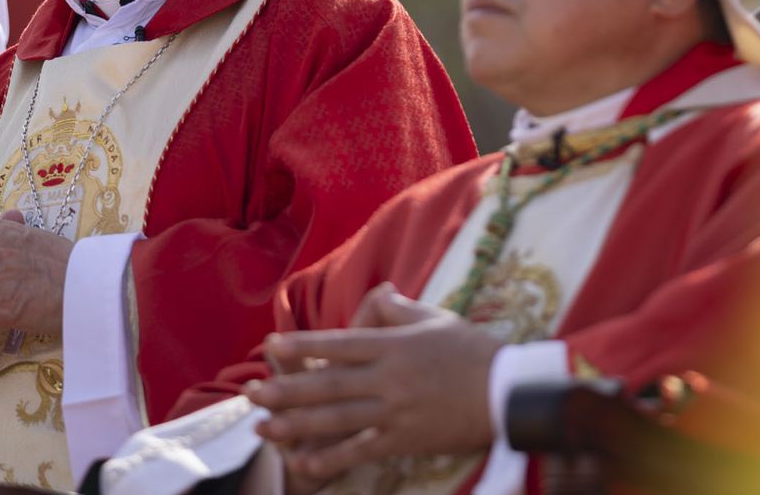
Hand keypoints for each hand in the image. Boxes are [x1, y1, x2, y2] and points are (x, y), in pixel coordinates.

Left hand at [246, 284, 503, 485]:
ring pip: (336, 420)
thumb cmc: (473, 350)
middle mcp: (387, 378)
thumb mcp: (436, 318)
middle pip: (327, 384)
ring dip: (295, 424)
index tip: (271, 346)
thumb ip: (400, 309)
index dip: (302, 346)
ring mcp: (394, 412)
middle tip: (251, 394)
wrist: (508, 392)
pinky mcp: (404, 440)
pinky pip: (361, 450)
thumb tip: (378, 294)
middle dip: (285, 389)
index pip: (338, 343)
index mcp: (393, 345)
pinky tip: (303, 464)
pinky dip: (331, 458)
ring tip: (263, 427)